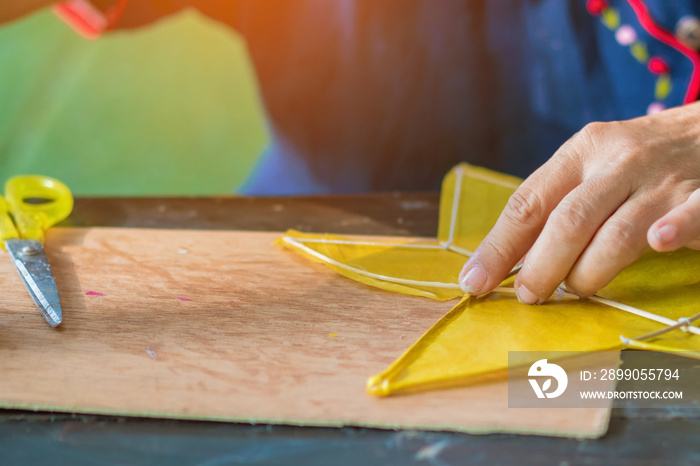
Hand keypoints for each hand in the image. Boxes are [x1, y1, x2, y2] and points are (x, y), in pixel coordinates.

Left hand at [458, 102, 699, 303]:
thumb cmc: (635, 162)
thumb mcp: (589, 168)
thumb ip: (553, 208)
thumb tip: (506, 262)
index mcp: (580, 153)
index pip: (528, 203)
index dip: (498, 246)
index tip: (474, 281)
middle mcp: (618, 162)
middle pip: (568, 220)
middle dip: (541, 266)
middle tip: (528, 296)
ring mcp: (662, 179)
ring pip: (619, 232)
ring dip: (589, 271)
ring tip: (576, 289)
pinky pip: (690, 214)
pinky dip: (674, 229)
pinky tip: (658, 243)